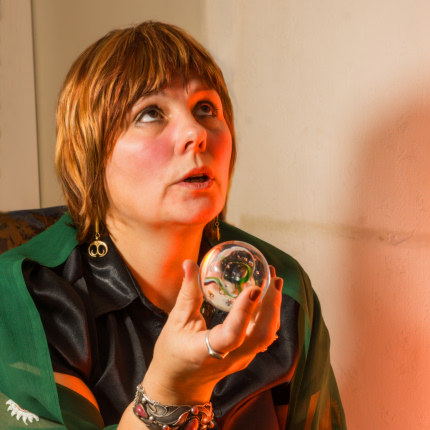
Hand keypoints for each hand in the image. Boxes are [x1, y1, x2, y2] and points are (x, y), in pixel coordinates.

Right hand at [142, 260, 282, 405]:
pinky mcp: (247, 355)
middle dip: (271, 304)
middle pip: (261, 334)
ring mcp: (242, 358)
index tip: (253, 288)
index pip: (232, 335)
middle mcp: (230, 358)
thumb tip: (190, 264)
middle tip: (272, 276)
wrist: (179, 386)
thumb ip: (187, 293)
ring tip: (274, 281)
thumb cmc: (173, 354)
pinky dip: (269, 314)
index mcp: (207, 351)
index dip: (244, 312)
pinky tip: (268, 296)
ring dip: (273, 307)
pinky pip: (264, 335)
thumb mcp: (176, 322)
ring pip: (267, 335)